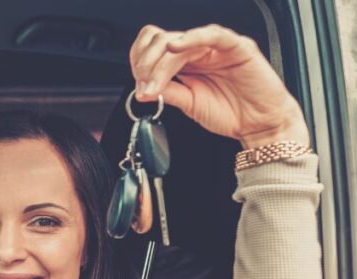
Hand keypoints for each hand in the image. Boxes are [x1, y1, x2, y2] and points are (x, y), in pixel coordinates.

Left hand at [130, 24, 308, 148]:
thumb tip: (140, 90)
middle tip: (144, 87)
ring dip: (160, 62)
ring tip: (154, 83)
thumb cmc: (230, 112)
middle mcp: (199, 50)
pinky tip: (176, 46)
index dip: (140, 62)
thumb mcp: (188, 104)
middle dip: (146, 65)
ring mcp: (217, 47)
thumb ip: (167, 92)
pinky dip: (191, 37)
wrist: (260, 124)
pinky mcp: (238, 47)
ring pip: (180, 39)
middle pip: (161, 41)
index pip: (154, 48)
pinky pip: (213, 34)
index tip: (138, 85)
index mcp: (186, 61)